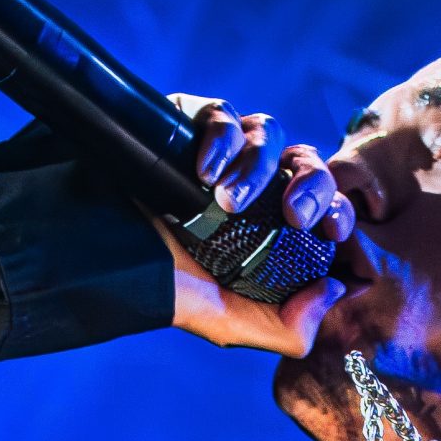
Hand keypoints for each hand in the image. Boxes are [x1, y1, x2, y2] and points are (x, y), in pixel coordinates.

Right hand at [160, 96, 352, 355]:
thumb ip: (286, 327)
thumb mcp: (229, 323)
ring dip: (258, 165)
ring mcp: (226, 152)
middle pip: (307, 162)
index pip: (325, 206)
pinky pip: (223, 113)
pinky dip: (220, 139)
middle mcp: (256, 186)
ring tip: (226, 200)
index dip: (339, 212)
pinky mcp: (193, 124)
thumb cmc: (164, 288)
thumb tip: (337, 289)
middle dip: (312, 184)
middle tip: (294, 214)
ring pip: (269, 133)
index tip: (331, 231)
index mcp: (274, 228)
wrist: (101, 252)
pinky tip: (203, 172)